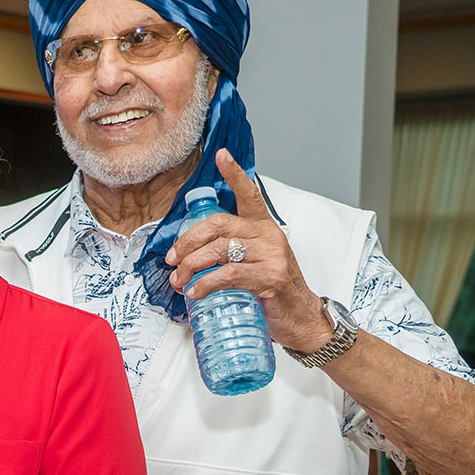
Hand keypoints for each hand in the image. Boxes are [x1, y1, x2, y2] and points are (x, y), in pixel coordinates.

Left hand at [164, 149, 329, 351]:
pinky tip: (196, 292)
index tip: (220, 155)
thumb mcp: (254, 264)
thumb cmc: (273, 293)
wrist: (301, 319)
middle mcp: (268, 235)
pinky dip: (206, 284)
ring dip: (191, 266)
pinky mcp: (271, 276)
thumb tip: (187, 260)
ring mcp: (272, 254)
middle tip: (172, 260)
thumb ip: (229, 254)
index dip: (234, 174)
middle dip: (188, 242)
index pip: (249, 194)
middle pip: (219, 225)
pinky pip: (229, 274)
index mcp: (263, 227)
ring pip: (219, 250)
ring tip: (180, 281)